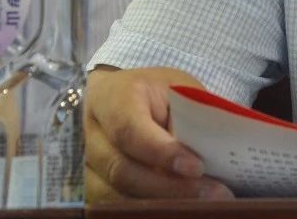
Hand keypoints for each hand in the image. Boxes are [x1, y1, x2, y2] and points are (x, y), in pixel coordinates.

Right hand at [85, 66, 234, 201]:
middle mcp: (89, 134)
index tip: (197, 167)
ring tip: (203, 204)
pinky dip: (149, 209)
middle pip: (122, 170)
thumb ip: (188, 117)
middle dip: (170, 187)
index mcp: (111, 97)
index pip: (130, 130)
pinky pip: (114, 207)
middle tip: (213, 193)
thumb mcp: (177, 90)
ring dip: (162, 204)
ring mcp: (82, 165)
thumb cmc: (154, 93)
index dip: (162, 152)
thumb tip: (208, 155)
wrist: (120, 97)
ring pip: (115, 196)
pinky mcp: (88, 188)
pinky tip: (179, 208)